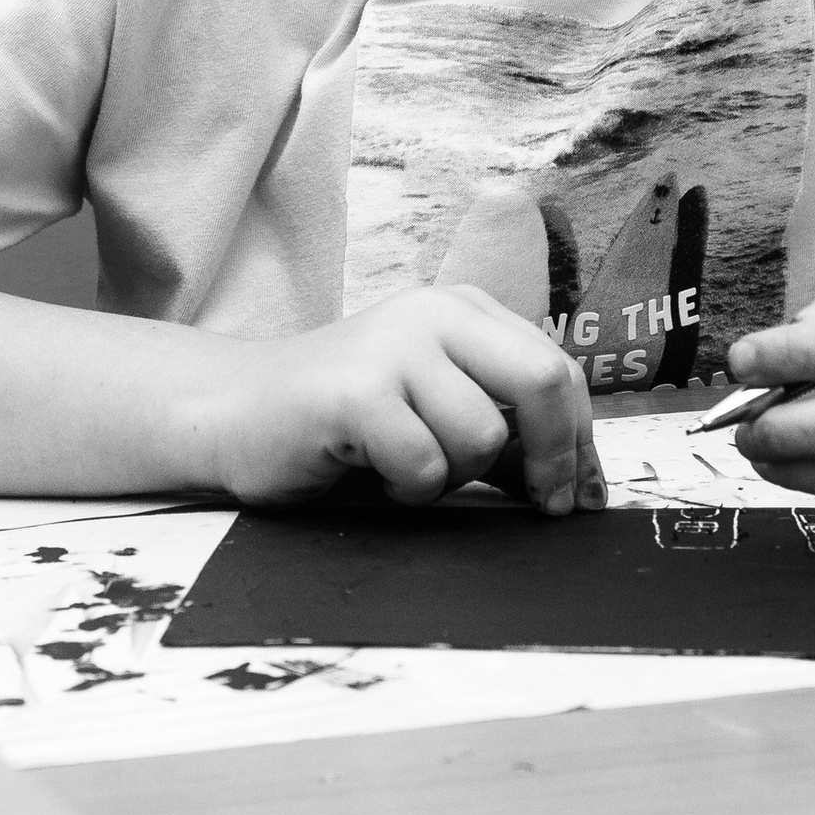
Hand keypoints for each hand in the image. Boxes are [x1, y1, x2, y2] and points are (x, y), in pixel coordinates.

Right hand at [195, 289, 604, 515]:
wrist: (233, 412)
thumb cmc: (341, 422)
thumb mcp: (436, 412)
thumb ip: (502, 432)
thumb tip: (572, 481)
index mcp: (463, 310)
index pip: (558, 369)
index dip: (581, 440)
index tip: (580, 495)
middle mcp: (434, 313)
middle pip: (545, 379)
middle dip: (557, 454)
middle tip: (541, 505)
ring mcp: (394, 346)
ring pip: (484, 436)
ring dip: (453, 477)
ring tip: (407, 466)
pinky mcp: (356, 390)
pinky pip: (426, 464)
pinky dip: (408, 488)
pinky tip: (373, 470)